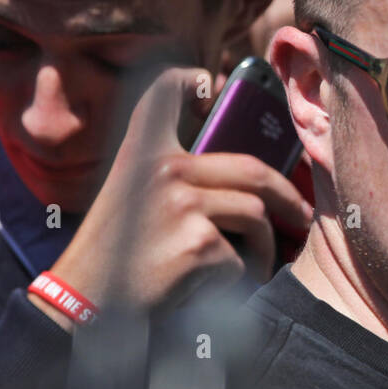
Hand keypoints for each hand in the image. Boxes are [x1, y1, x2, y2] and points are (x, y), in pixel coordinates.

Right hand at [34, 67, 312, 328]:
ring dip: (263, 246)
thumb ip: (172, 177)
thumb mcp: (130, 200)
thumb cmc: (117, 259)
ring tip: (251, 266)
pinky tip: (210, 288)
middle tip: (301, 213)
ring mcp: (182, 203)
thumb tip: (242, 176)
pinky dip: (239, 277)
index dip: (186, 81)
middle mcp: (163, 169)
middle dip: (286, 196)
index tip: (207, 84)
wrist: (86, 307)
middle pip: (251, 170)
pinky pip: (243, 257)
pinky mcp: (199, 243)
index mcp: (143, 155)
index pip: (161, 94)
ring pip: (256, 215)